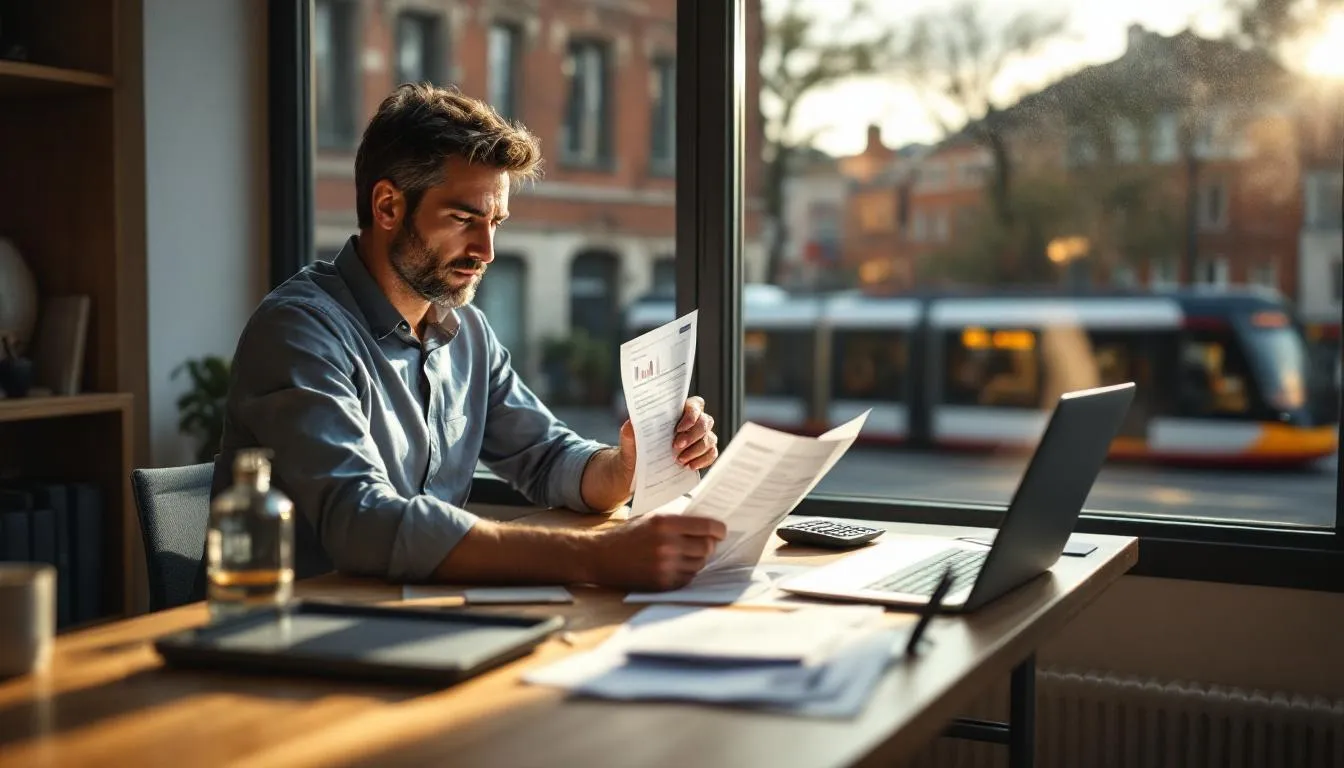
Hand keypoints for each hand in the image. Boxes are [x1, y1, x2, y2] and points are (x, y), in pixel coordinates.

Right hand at [590, 513, 727, 590]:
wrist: (600, 555)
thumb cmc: (627, 534)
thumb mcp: (652, 518)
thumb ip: (678, 521)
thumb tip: (707, 526)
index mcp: (665, 523)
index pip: (707, 527)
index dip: (719, 530)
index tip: (721, 531)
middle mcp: (667, 544)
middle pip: (707, 548)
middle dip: (710, 545)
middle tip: (707, 543)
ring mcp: (665, 566)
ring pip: (699, 564)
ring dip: (699, 559)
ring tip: (688, 553)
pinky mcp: (662, 582)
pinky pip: (687, 578)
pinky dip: (687, 572)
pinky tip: (678, 564)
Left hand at [616, 396, 719, 474]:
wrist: (638, 469)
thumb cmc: (636, 448)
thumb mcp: (629, 439)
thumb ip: (630, 429)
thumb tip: (632, 423)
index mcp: (678, 412)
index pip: (695, 404)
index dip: (691, 414)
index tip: (679, 428)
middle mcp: (693, 423)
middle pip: (705, 422)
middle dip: (692, 435)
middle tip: (676, 447)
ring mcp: (701, 438)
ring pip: (710, 439)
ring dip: (696, 450)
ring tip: (680, 461)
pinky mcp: (703, 453)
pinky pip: (712, 454)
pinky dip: (703, 461)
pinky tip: (689, 466)